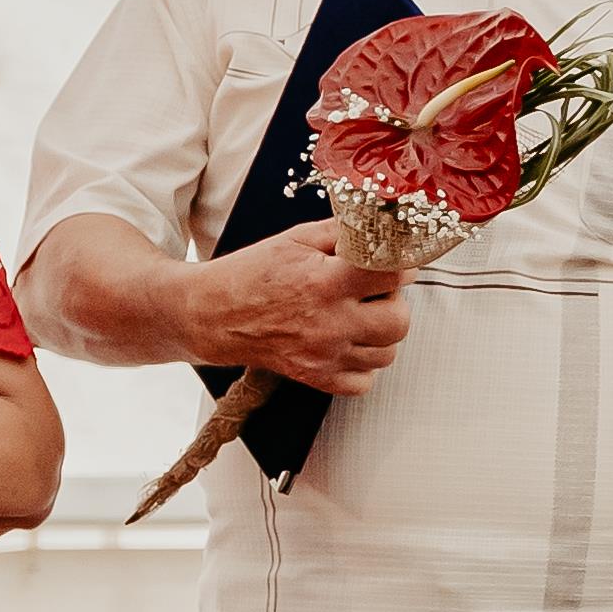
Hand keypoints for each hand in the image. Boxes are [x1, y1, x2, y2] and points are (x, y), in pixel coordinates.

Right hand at [187, 227, 414, 393]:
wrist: (213, 314)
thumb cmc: (253, 274)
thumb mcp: (296, 239)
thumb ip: (343, 233)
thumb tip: (383, 229)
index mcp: (325, 282)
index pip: (393, 275)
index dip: (399, 266)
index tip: (391, 264)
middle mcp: (329, 323)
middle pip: (399, 321)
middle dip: (393, 303)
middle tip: (374, 293)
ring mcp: (324, 355)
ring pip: (387, 354)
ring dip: (380, 334)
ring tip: (359, 317)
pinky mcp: (316, 377)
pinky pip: (364, 382)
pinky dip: (362, 365)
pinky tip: (346, 344)